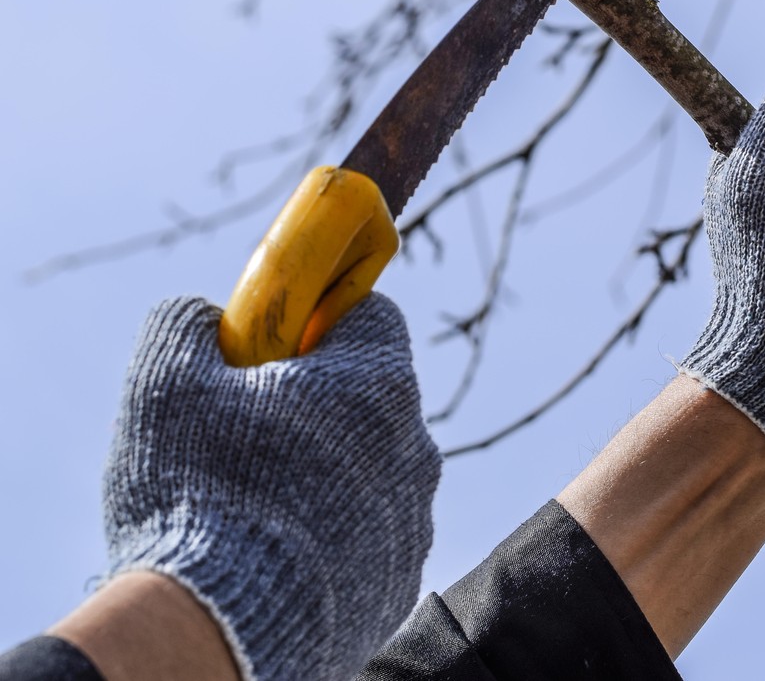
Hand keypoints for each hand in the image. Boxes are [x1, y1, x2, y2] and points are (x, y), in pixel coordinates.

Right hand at [102, 294, 440, 680]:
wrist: (219, 632)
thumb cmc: (198, 496)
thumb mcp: (166, 385)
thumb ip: (188, 325)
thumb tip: (206, 317)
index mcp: (377, 382)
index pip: (369, 315)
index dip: (316, 322)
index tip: (272, 348)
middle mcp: (415, 444)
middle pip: (369, 396)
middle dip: (315, 403)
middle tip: (245, 434)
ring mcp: (414, 517)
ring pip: (370, 468)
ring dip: (324, 472)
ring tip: (254, 506)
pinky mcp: (401, 578)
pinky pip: (368, 534)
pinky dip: (331, 535)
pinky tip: (275, 553)